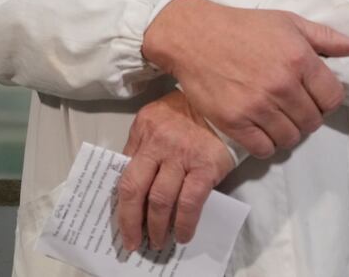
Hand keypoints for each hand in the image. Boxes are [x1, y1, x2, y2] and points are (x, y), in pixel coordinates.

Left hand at [115, 90, 234, 251]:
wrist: (226, 106)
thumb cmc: (189, 114)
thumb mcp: (158, 120)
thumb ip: (143, 145)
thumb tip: (134, 181)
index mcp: (143, 129)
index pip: (124, 172)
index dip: (121, 203)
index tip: (122, 223)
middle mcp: (158, 142)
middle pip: (134, 188)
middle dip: (130, 221)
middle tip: (132, 242)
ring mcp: (181, 155)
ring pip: (160, 200)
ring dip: (156, 227)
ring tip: (157, 242)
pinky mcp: (205, 167)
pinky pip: (189, 202)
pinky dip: (184, 223)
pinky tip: (182, 235)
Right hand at [142, 0, 348, 158]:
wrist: (193, 35)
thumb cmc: (242, 26)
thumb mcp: (287, 22)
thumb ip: (326, 36)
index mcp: (299, 59)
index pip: (333, 99)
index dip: (325, 99)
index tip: (312, 94)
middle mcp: (281, 85)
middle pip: (313, 121)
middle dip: (306, 115)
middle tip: (291, 105)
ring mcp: (257, 106)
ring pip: (291, 138)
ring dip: (287, 131)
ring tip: (275, 117)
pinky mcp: (234, 121)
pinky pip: (264, 149)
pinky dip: (266, 143)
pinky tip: (260, 128)